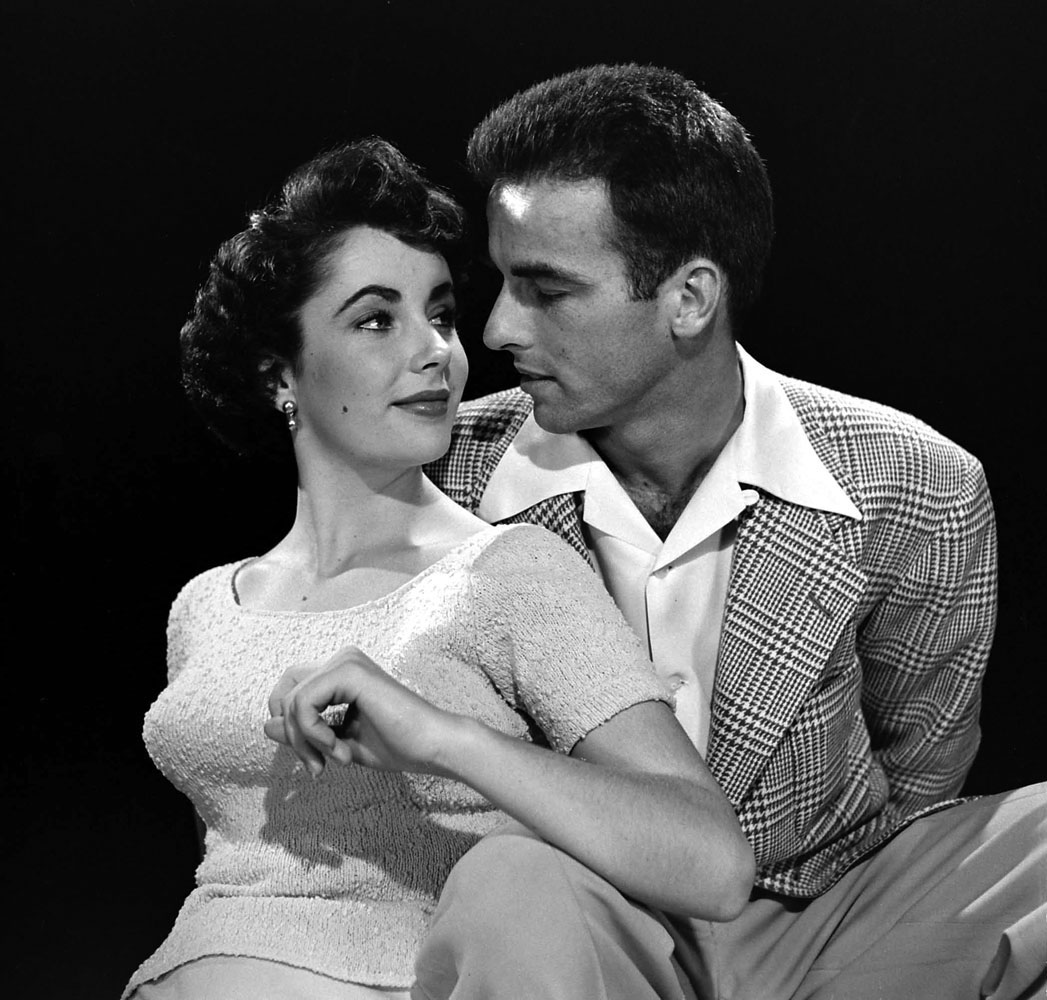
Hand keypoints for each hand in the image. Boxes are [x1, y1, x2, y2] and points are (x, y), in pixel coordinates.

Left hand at [263, 646, 457, 777]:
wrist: (432, 746)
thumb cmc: (397, 745)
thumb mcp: (337, 741)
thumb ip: (305, 731)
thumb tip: (267, 724)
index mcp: (342, 673)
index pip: (291, 691)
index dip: (291, 728)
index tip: (315, 761)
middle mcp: (342, 660)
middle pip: (285, 692)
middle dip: (292, 735)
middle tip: (315, 766)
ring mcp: (346, 662)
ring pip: (292, 700)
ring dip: (305, 740)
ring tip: (334, 760)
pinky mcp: (350, 672)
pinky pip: (305, 703)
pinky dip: (314, 733)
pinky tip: (340, 750)